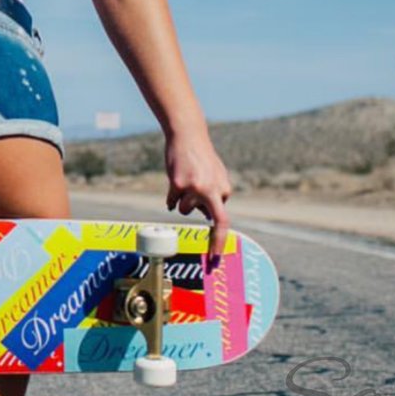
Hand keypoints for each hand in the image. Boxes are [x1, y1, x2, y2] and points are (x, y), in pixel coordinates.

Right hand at [164, 130, 232, 269]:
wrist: (187, 135)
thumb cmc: (201, 156)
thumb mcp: (216, 174)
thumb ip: (216, 194)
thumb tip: (208, 217)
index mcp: (223, 188)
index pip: (223, 220)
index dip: (219, 240)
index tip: (215, 256)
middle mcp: (211, 190)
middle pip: (210, 219)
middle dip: (213, 241)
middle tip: (212, 260)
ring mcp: (193, 188)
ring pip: (184, 209)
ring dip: (183, 202)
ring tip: (184, 183)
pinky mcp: (177, 184)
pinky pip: (172, 201)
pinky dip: (171, 198)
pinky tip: (173, 186)